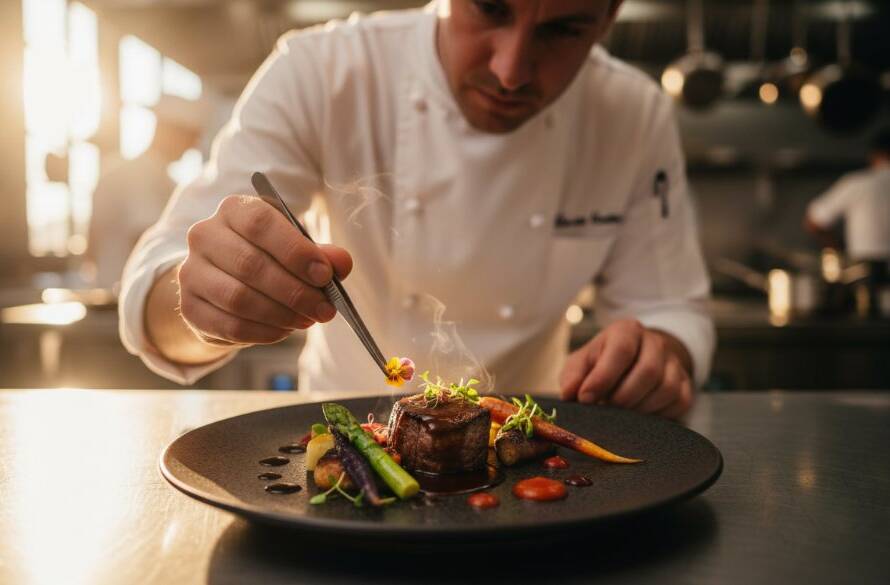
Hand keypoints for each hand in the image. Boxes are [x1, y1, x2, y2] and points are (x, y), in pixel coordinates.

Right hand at [177, 194, 352, 346]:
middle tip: (324, 309)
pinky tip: (283, 330)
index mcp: (234, 210)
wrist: (225, 281)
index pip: (260, 224)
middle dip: (295, 291)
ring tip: (306, 320)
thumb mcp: (297, 249)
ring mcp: (191, 271)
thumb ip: (321, 254)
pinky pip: (229, 325)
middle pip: (251, 264)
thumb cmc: (269, 259)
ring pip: (238, 298)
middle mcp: (205, 235)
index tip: (325, 276)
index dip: (296, 251)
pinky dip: (263, 332)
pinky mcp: (189, 306)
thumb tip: (340, 263)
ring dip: (280, 314)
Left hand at [559, 319, 693, 418]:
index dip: (603, 377)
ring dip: (641, 408)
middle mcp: (654, 343)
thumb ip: (572, 375)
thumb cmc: (602, 363)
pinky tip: (640, 416)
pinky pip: (679, 402)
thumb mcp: (582, 362)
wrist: (635, 361)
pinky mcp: (686, 384)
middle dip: (624, 396)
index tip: (586, 398)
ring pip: (667, 388)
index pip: (621, 350)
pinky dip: (658, 415)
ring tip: (621, 414)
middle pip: (649, 371)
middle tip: (607, 409)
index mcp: (626, 331)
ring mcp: (674, 363)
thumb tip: (569, 393)